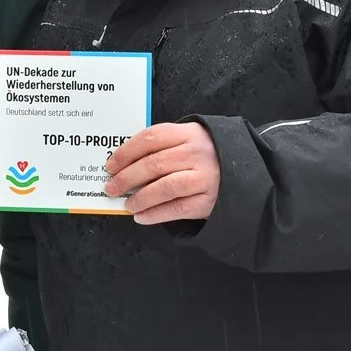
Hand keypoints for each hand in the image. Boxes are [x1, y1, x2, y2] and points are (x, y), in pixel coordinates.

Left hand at [104, 121, 220, 223]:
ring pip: (165, 187)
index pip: (150, 138)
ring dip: (140, 198)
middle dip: (127, 178)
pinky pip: (177, 208)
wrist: (241, 170)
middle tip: (111, 188)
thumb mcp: (186, 139)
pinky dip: (156, 214)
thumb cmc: (202, 154)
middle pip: (154, 164)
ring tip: (126, 204)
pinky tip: (141, 216)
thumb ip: (160, 146)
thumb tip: (122, 163)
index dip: (126, 153)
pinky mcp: (208, 200)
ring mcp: (204, 177)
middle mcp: (196, 154)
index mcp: (187, 133)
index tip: (110, 166)